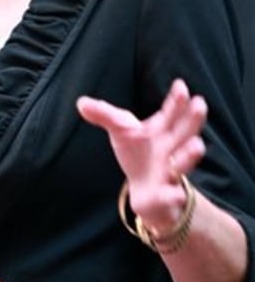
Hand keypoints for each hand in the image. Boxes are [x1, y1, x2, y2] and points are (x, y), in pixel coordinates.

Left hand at [77, 79, 206, 232]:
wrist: (146, 191)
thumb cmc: (138, 154)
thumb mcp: (121, 132)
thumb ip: (104, 116)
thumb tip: (81, 102)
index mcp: (162, 130)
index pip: (171, 112)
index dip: (177, 100)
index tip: (180, 85)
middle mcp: (172, 148)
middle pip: (185, 132)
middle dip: (193, 119)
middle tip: (200, 103)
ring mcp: (172, 172)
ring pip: (184, 163)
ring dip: (190, 155)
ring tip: (196, 145)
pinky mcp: (167, 195)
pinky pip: (174, 196)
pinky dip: (174, 195)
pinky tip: (175, 194)